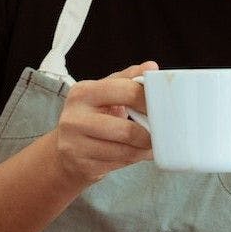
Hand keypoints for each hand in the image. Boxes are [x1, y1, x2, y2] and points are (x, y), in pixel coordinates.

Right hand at [51, 61, 157, 186]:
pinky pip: (119, 163)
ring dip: (145, 148)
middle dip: (151, 132)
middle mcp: (74, 118)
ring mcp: (75, 144)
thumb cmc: (93, 115)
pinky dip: (136, 158)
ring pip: (125, 150)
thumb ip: (128, 78)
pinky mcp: (81, 165)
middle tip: (163, 131)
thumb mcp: (105, 92)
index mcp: (83, 92)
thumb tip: (151, 66)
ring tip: (153, 143)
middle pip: (127, 130)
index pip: (128, 92)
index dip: (151, 101)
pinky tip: (140, 152)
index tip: (164, 106)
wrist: (67, 148)